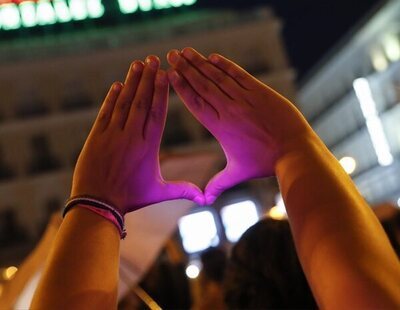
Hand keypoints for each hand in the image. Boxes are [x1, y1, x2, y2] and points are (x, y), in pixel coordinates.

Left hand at [71, 56, 203, 213]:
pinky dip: (111, 98)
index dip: (161, 92)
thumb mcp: (159, 193)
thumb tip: (205, 199)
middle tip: (153, 59)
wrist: (97, 203)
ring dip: (131, 82)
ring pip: (124, 103)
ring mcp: (112, 135)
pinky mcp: (96, 137)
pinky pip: (105, 112)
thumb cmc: (130, 198)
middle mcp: (131, 136)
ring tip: (137, 64)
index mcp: (148, 147)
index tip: (164, 74)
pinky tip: (117, 85)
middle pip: (141, 102)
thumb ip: (182, 189)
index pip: (157, 114)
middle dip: (147, 79)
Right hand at [167, 48, 313, 203]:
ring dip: (201, 63)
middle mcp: (229, 110)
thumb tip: (204, 200)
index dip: (181, 87)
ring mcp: (245, 98)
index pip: (196, 103)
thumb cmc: (264, 164)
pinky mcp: (260, 91)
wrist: (294, 151)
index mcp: (220, 127)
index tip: (170, 74)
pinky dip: (225, 65)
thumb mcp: (237, 173)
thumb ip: (218, 184)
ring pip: (218, 77)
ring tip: (186, 51)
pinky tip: (213, 57)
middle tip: (171, 55)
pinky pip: (239, 75)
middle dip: (185, 69)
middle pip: (202, 85)